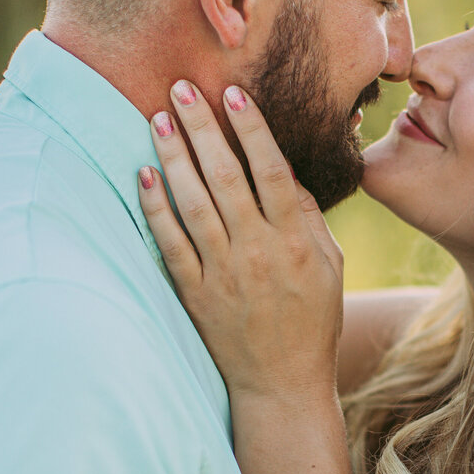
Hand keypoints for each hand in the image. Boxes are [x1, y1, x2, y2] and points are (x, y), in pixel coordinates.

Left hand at [138, 82, 342, 403]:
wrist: (281, 387)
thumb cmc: (311, 323)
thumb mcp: (329, 268)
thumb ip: (307, 218)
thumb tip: (285, 171)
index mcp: (295, 242)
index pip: (271, 172)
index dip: (251, 130)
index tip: (233, 95)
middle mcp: (258, 253)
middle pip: (225, 177)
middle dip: (201, 127)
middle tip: (180, 87)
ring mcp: (223, 274)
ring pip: (193, 203)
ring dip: (174, 156)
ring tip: (158, 118)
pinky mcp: (195, 295)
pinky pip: (170, 243)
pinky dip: (156, 208)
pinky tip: (144, 175)